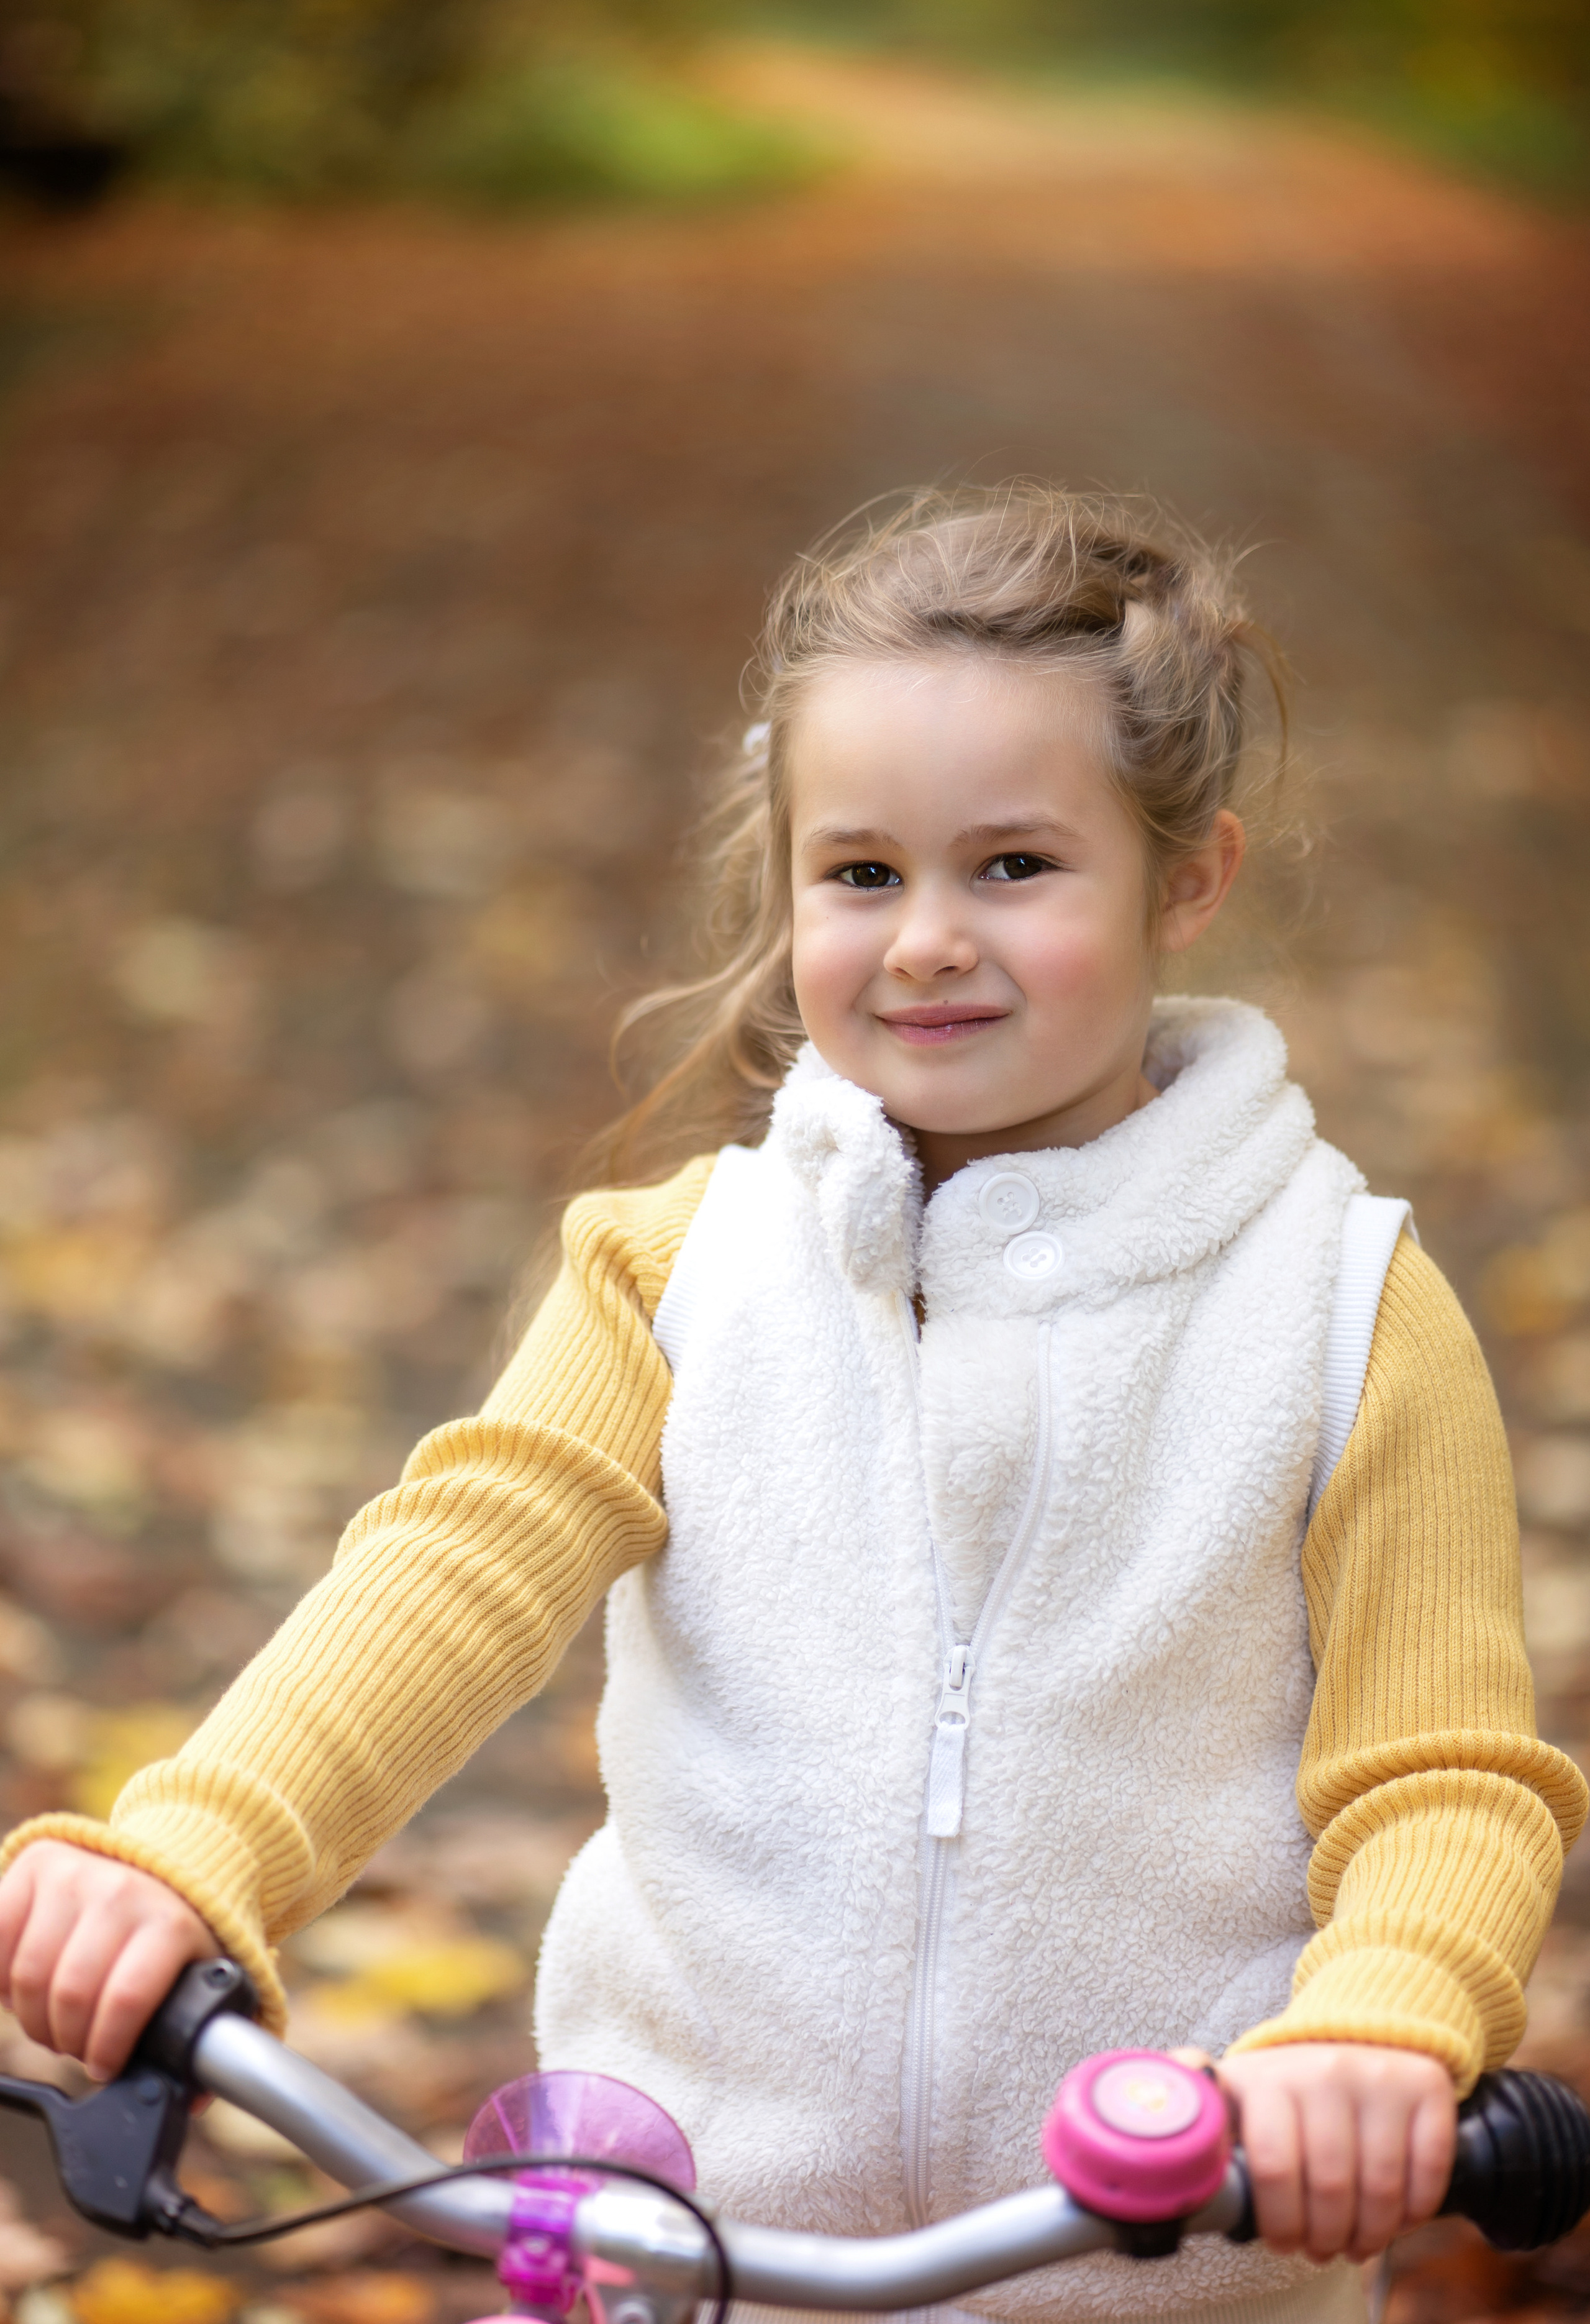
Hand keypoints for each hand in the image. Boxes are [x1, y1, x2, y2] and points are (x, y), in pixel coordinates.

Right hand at [0, 1840, 217, 2081]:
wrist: (169, 1858)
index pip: (125, 1999)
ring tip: (54, 2021)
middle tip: (77, 2046)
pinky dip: (1, 1978)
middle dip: (67, 2040)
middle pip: (70, 1995)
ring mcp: (75, 1876)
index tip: (104, 2066)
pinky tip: (21, 1988)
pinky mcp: (36, 1867)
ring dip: (33, 2016)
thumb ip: (197, 2028)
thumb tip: (190, 2100)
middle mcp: (122, 1892)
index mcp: (170, 1924)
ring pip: (27, 1976)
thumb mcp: (204, 1969)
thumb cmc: (179, 1927)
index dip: (106, 2047)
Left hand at [1173, 2042, 1456, 2261]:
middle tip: (1320, 2250)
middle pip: (1330, 2189)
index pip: (1272, 2170)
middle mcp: (1322, 2069)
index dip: (1280, 2223)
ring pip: (1380, 2189)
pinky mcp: (1426, 2088)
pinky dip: (1414, 2211)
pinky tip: (1394, 2217)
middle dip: (1325, 2239)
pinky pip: (1427, 2173)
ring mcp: (1377, 2076)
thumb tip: (1136, 2121)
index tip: (1282, 2242)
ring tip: (1352, 2243)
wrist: (1356, 2031)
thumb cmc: (1284, 2087)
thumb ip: (1191, 2112)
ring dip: (1368, 2235)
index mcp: (1266, 2078)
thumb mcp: (1233, 2091)